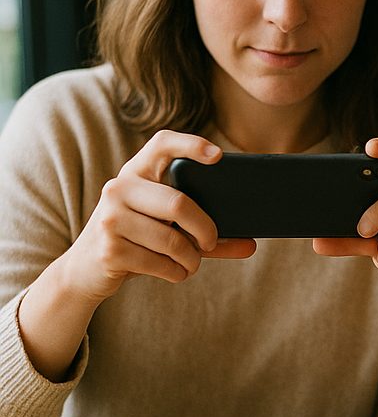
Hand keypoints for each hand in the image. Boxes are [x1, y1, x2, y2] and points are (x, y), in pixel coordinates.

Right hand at [60, 131, 256, 305]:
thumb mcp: (168, 228)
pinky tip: (176, 272)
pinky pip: (160, 263)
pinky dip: (177, 272)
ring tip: (191, 263)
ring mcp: (110, 218)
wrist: (86, 269)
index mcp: (136, 172)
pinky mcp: (108, 249)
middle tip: (211, 241)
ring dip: (192, 259)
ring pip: (172, 240)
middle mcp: (119, 188)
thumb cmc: (138, 240)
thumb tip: (251, 244)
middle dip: (205, 229)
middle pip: (178, 203)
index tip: (218, 156)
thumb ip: (206, 233)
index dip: (190, 145)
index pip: (162, 144)